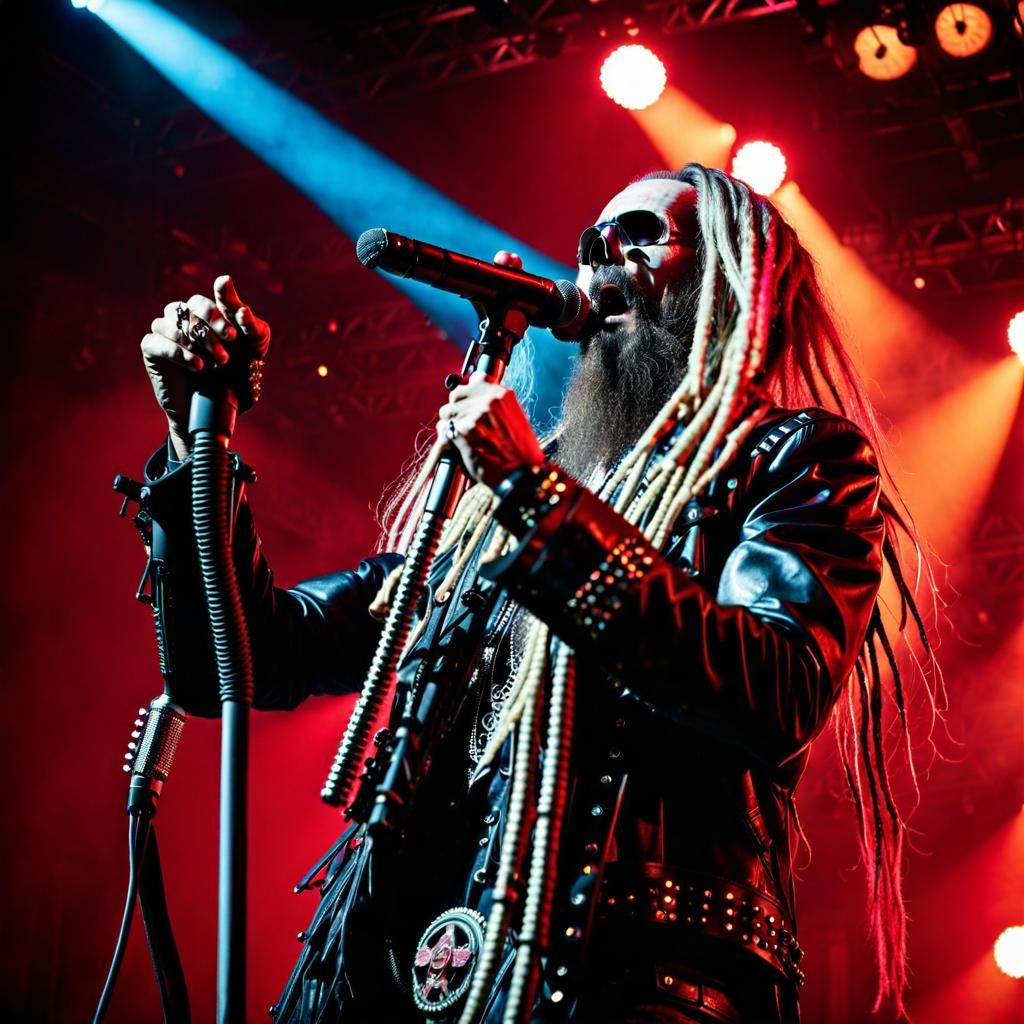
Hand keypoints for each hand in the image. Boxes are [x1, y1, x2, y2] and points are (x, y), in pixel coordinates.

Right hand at [141, 275, 270, 458]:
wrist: (220, 408)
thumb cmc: (240, 373)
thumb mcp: (253, 344)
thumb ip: (244, 314)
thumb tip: (223, 279)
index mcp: (205, 314)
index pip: (202, 302)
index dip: (216, 315)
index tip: (234, 337)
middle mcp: (183, 320)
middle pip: (186, 311)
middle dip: (209, 332)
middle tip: (226, 357)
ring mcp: (165, 334)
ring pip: (168, 323)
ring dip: (194, 342)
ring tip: (215, 363)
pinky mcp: (152, 352)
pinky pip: (154, 341)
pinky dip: (177, 352)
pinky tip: (197, 366)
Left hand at [437, 371, 544, 488]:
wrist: (521, 477)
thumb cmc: (518, 453)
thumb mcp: (513, 419)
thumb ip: (493, 403)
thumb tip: (473, 385)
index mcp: (503, 394)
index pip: (475, 379)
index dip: (470, 394)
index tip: (470, 405)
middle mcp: (489, 400)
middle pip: (456, 394)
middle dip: (457, 409)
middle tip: (467, 427)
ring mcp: (475, 415)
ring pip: (446, 412)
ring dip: (451, 425)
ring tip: (467, 440)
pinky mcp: (463, 431)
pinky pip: (444, 429)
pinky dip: (447, 439)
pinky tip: (461, 447)